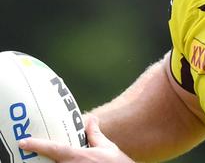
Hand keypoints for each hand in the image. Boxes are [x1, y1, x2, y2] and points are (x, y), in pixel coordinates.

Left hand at [18, 115, 133, 162]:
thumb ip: (95, 134)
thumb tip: (91, 119)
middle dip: (41, 158)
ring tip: (44, 159)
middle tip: (32, 151)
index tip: (23, 141)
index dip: (37, 145)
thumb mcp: (108, 148)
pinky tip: (59, 162)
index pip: (54, 149)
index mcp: (78, 156)